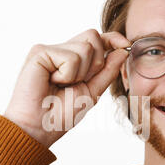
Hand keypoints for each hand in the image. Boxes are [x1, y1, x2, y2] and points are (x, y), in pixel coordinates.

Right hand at [3, 29, 130, 147]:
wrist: (39, 127)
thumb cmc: (60, 114)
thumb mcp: (92, 92)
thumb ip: (107, 71)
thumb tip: (123, 50)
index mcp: (73, 59)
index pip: (96, 40)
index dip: (112, 38)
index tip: (126, 44)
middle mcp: (61, 51)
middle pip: (93, 37)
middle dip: (96, 63)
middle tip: (77, 83)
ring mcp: (50, 50)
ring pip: (86, 47)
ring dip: (80, 73)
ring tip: (61, 85)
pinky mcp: (40, 51)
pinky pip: (71, 57)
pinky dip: (68, 75)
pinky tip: (52, 82)